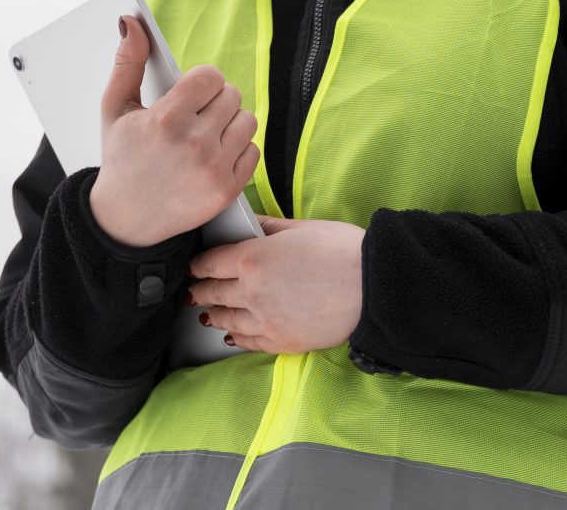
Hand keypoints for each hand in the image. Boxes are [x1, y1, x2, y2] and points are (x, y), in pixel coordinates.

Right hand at [87, 14, 260, 248]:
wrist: (126, 221)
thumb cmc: (121, 159)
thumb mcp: (115, 109)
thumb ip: (127, 62)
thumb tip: (132, 23)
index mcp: (166, 119)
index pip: (210, 76)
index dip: (201, 82)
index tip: (189, 93)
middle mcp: (193, 143)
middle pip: (232, 95)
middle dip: (215, 101)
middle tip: (194, 117)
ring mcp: (213, 169)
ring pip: (247, 120)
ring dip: (230, 123)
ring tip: (205, 135)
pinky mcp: (227, 191)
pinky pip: (253, 151)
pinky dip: (237, 151)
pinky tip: (214, 156)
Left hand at [186, 214, 365, 354]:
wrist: (374, 287)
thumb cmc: (342, 251)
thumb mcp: (300, 227)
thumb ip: (267, 226)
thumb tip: (248, 223)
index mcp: (252, 258)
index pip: (210, 262)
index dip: (197, 264)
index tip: (193, 266)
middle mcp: (251, 291)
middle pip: (213, 292)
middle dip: (199, 291)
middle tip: (192, 291)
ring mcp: (265, 320)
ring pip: (227, 320)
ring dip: (214, 316)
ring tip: (208, 315)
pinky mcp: (282, 341)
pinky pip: (249, 343)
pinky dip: (236, 339)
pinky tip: (232, 336)